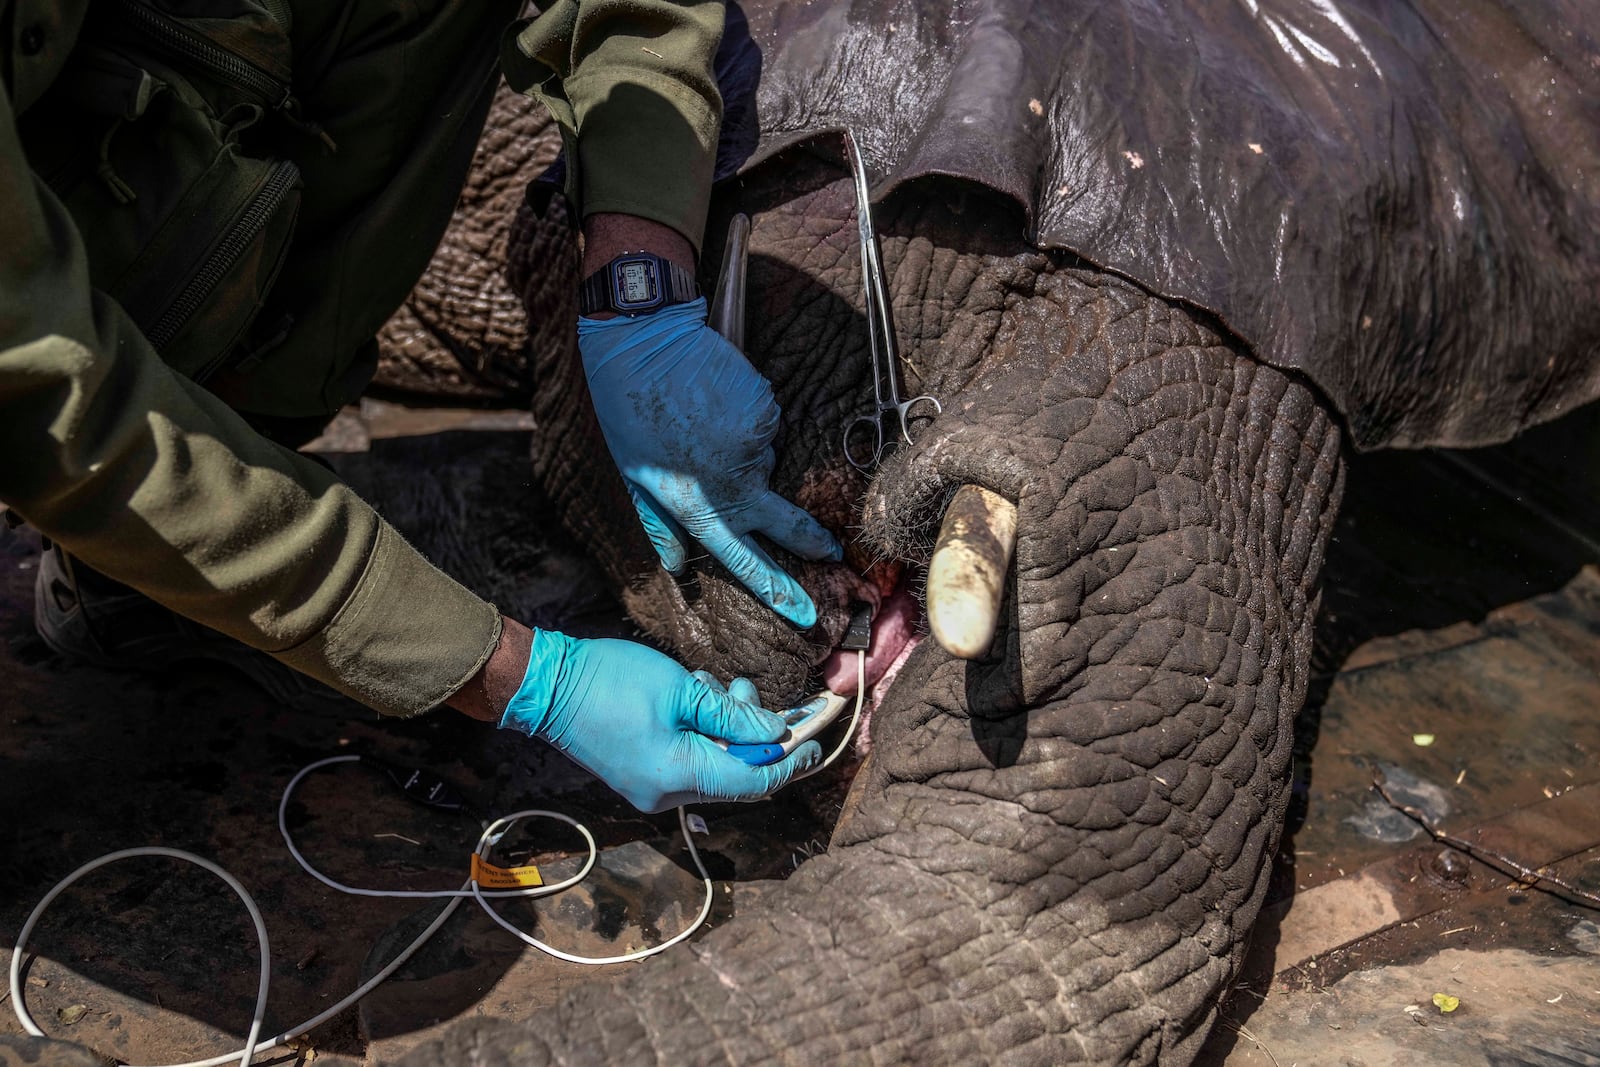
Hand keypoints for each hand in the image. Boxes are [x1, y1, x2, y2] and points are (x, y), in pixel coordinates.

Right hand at [499, 629, 819, 811]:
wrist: (544, 686)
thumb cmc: (610, 682)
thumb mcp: (682, 690)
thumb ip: (733, 717)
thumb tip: (775, 732)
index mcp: (679, 777)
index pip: (754, 780)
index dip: (791, 761)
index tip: (817, 741)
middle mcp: (666, 794)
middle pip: (735, 775)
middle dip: (753, 733)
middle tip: (749, 690)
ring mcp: (650, 787)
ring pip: (712, 764)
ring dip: (724, 726)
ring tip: (713, 686)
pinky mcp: (639, 774)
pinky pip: (687, 759)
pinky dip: (701, 731)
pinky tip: (691, 696)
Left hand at [579, 298, 841, 627]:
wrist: (644, 341)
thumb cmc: (626, 410)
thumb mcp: (632, 476)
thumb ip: (657, 524)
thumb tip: (677, 564)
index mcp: (697, 505)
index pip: (744, 560)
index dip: (777, 589)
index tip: (805, 613)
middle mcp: (733, 482)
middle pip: (785, 523)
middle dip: (812, 541)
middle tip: (832, 551)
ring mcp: (754, 444)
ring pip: (766, 460)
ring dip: (748, 452)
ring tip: (710, 424)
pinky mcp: (765, 409)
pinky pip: (767, 424)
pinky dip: (751, 419)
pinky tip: (721, 402)